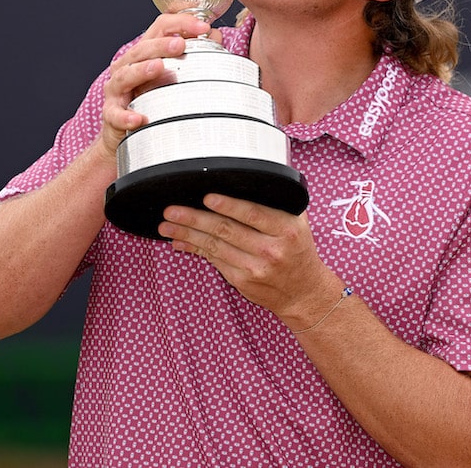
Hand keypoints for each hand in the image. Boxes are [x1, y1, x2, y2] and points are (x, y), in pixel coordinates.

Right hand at [96, 14, 212, 159]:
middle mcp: (126, 67)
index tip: (203, 27)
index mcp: (143, 53)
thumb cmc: (148, 98)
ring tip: (158, 67)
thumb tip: (215, 35)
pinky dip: (126, 116)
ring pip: (125, 75)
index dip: (180, 24)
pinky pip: (116, 114)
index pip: (159, 28)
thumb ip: (192, 53)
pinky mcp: (111, 113)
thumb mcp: (170, 73)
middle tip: (180, 44)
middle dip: (161, 45)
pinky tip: (139, 118)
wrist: (123, 131)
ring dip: (141, 70)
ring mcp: (116, 90)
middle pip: (141, 49)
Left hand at [158, 194, 340, 328]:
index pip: (253, 214)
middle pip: (227, 230)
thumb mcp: (298, 223)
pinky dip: (194, 249)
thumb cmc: (298, 250)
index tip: (207, 197)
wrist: (304, 292)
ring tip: (167, 225)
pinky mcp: (242, 281)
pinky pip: (213, 260)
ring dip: (187, 235)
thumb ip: (278, 202)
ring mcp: (255, 267)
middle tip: (172, 210)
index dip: (229, 205)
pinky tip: (179, 242)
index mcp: (286, 229)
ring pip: (214, 246)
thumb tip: (247, 177)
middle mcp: (271, 249)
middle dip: (195, 219)